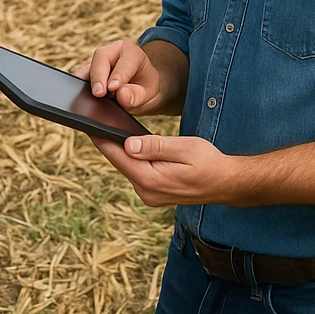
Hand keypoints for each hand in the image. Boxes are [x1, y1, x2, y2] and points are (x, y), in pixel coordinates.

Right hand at [72, 40, 169, 113]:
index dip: (119, 74)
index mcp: (132, 52)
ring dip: (84, 81)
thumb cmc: (145, 88)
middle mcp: (112, 52)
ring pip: (85, 66)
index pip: (125, 61)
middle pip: (100, 57)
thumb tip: (121, 95)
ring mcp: (97, 61)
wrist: (140, 88)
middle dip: (98, 76)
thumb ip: (137, 95)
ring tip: (85, 96)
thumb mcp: (149, 94)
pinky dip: (78, 85)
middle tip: (98, 94)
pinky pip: (78, 76)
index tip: (113, 88)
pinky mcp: (85, 70)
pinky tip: (81, 97)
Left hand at [90, 132, 238, 206]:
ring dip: (119, 150)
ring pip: (127, 166)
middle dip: (108, 141)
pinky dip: (131, 158)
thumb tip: (128, 144)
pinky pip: (136, 172)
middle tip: (94, 119)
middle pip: (118, 161)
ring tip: (107, 128)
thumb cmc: (210, 163)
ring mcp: (148, 194)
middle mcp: (145, 191)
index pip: (117, 156)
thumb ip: (156, 146)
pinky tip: (128, 144)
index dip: (101, 138)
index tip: (87, 123)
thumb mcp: (185, 149)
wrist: (227, 184)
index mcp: (150, 180)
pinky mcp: (152, 193)